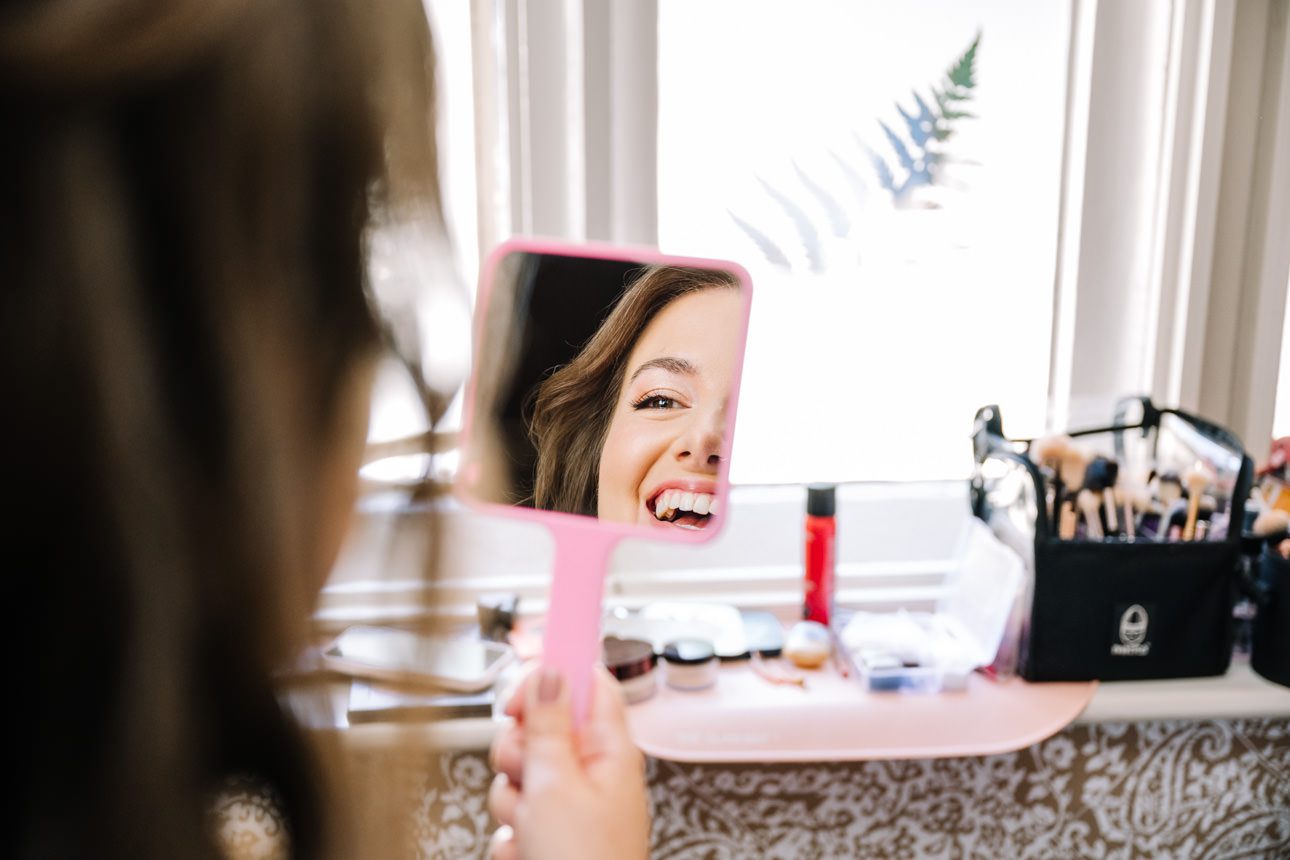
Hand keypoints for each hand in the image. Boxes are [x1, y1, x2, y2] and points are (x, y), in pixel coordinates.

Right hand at [488, 665, 648, 859]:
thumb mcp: (558, 784)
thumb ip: (549, 724)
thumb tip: (552, 670)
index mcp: (609, 748)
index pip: (587, 682)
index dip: (551, 677)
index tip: (522, 691)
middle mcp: (593, 772)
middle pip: (541, 728)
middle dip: (518, 751)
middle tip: (527, 773)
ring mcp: (570, 805)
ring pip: (519, 775)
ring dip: (512, 800)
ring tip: (532, 827)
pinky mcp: (549, 834)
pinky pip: (513, 815)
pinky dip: (512, 835)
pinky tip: (527, 852)